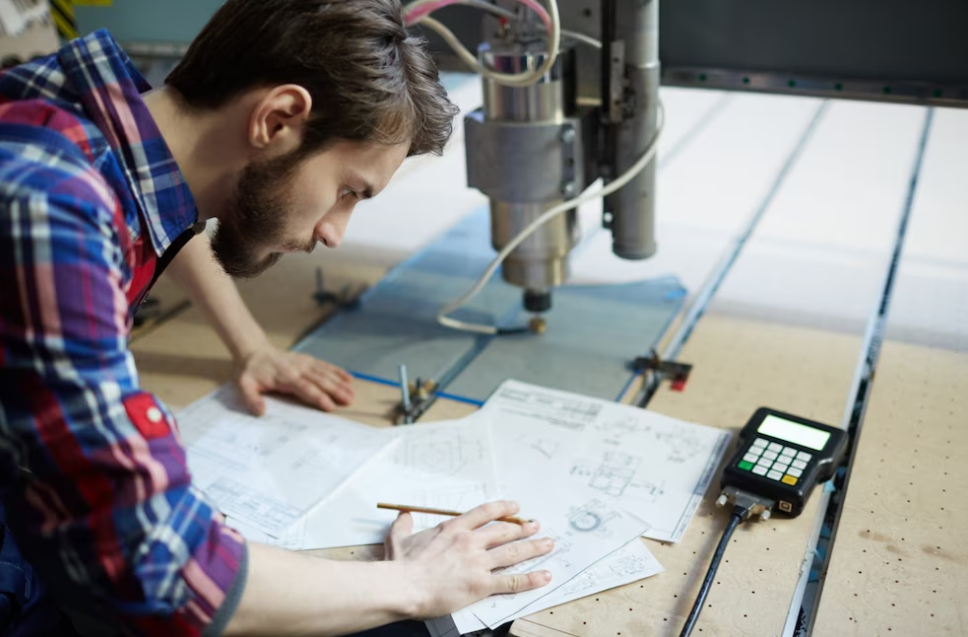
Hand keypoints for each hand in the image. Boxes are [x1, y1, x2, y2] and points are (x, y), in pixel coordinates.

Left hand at [235, 342, 354, 415]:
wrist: (254, 350)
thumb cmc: (250, 371)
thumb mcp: (244, 386)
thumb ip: (252, 399)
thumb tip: (261, 412)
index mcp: (285, 377)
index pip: (305, 388)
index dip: (318, 397)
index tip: (330, 406)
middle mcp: (298, 369)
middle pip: (320, 380)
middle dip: (336, 391)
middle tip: (349, 401)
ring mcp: (304, 363)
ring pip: (325, 373)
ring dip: (340, 383)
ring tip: (352, 393)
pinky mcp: (307, 360)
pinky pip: (325, 365)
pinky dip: (337, 371)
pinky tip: (348, 378)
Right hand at [384, 501, 554, 618]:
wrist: (403, 586)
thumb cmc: (400, 565)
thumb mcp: (398, 538)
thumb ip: (404, 525)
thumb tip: (404, 515)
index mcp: (453, 529)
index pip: (485, 513)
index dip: (503, 509)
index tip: (515, 508)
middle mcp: (470, 542)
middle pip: (504, 531)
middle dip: (524, 528)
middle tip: (537, 525)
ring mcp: (478, 563)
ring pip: (513, 553)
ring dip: (533, 548)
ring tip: (548, 544)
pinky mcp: (481, 585)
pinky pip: (511, 581)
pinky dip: (530, 579)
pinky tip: (544, 576)